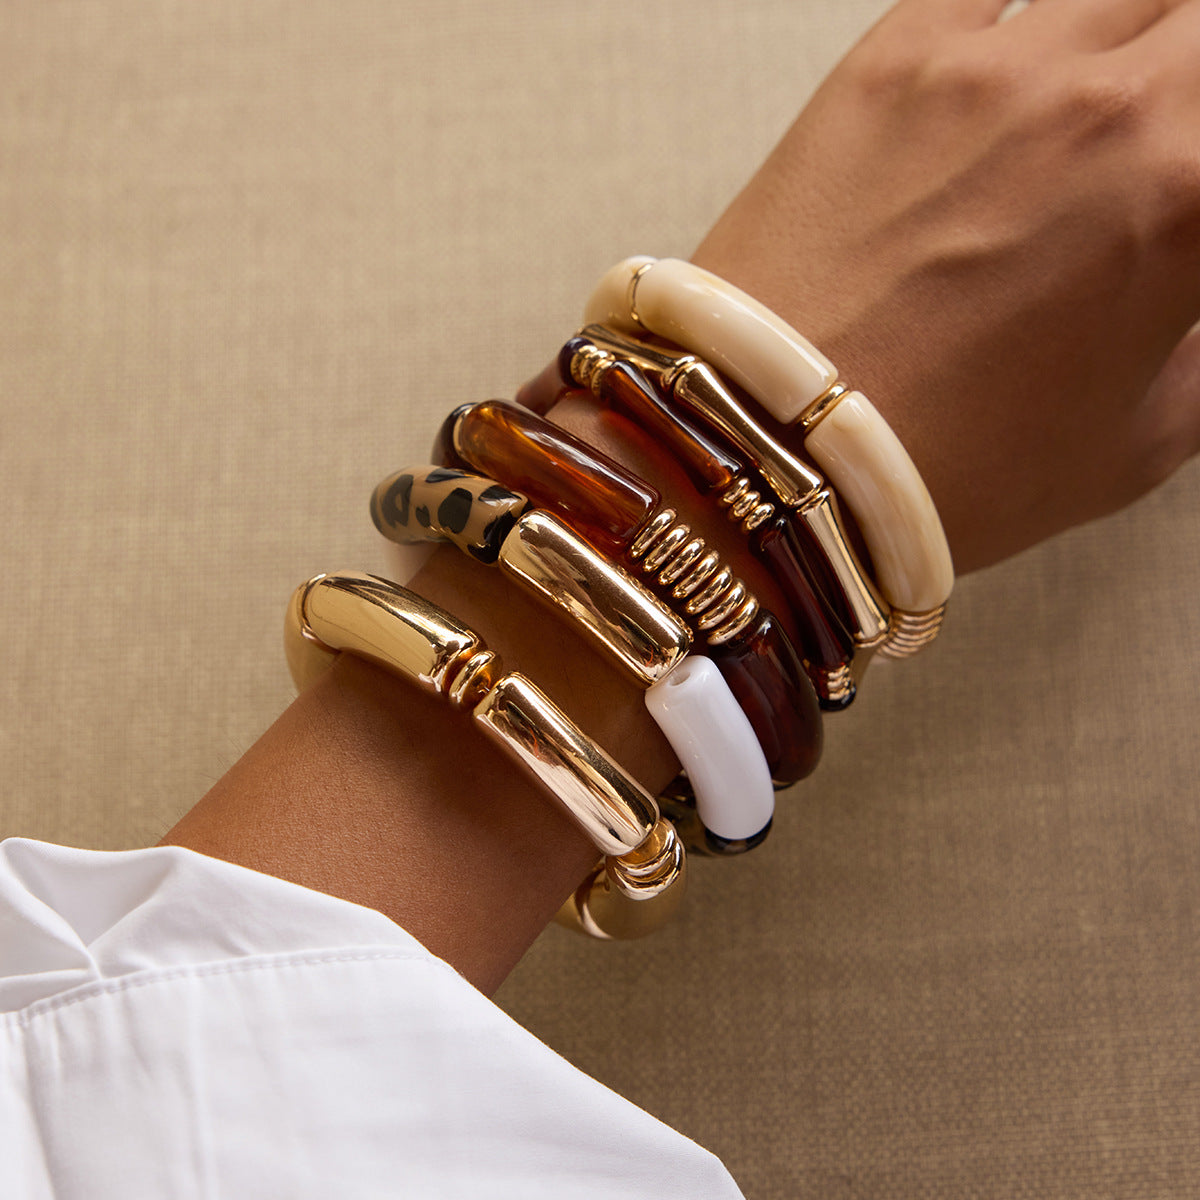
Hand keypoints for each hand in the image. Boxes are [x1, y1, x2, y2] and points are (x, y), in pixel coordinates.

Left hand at [694, 0, 1199, 571]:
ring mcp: (994, 69)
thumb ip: (1195, 354)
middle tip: (1154, 147)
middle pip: (1195, 26)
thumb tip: (1186, 307)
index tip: (1177, 222)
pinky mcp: (890, 59)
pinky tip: (1007, 75)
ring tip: (1087, 116)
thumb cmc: (945, 473)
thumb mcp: (1131, 445)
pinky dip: (1016, 22)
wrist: (774, 451)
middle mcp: (1108, 105)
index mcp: (1193, 197)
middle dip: (1184, 87)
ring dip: (1126, 42)